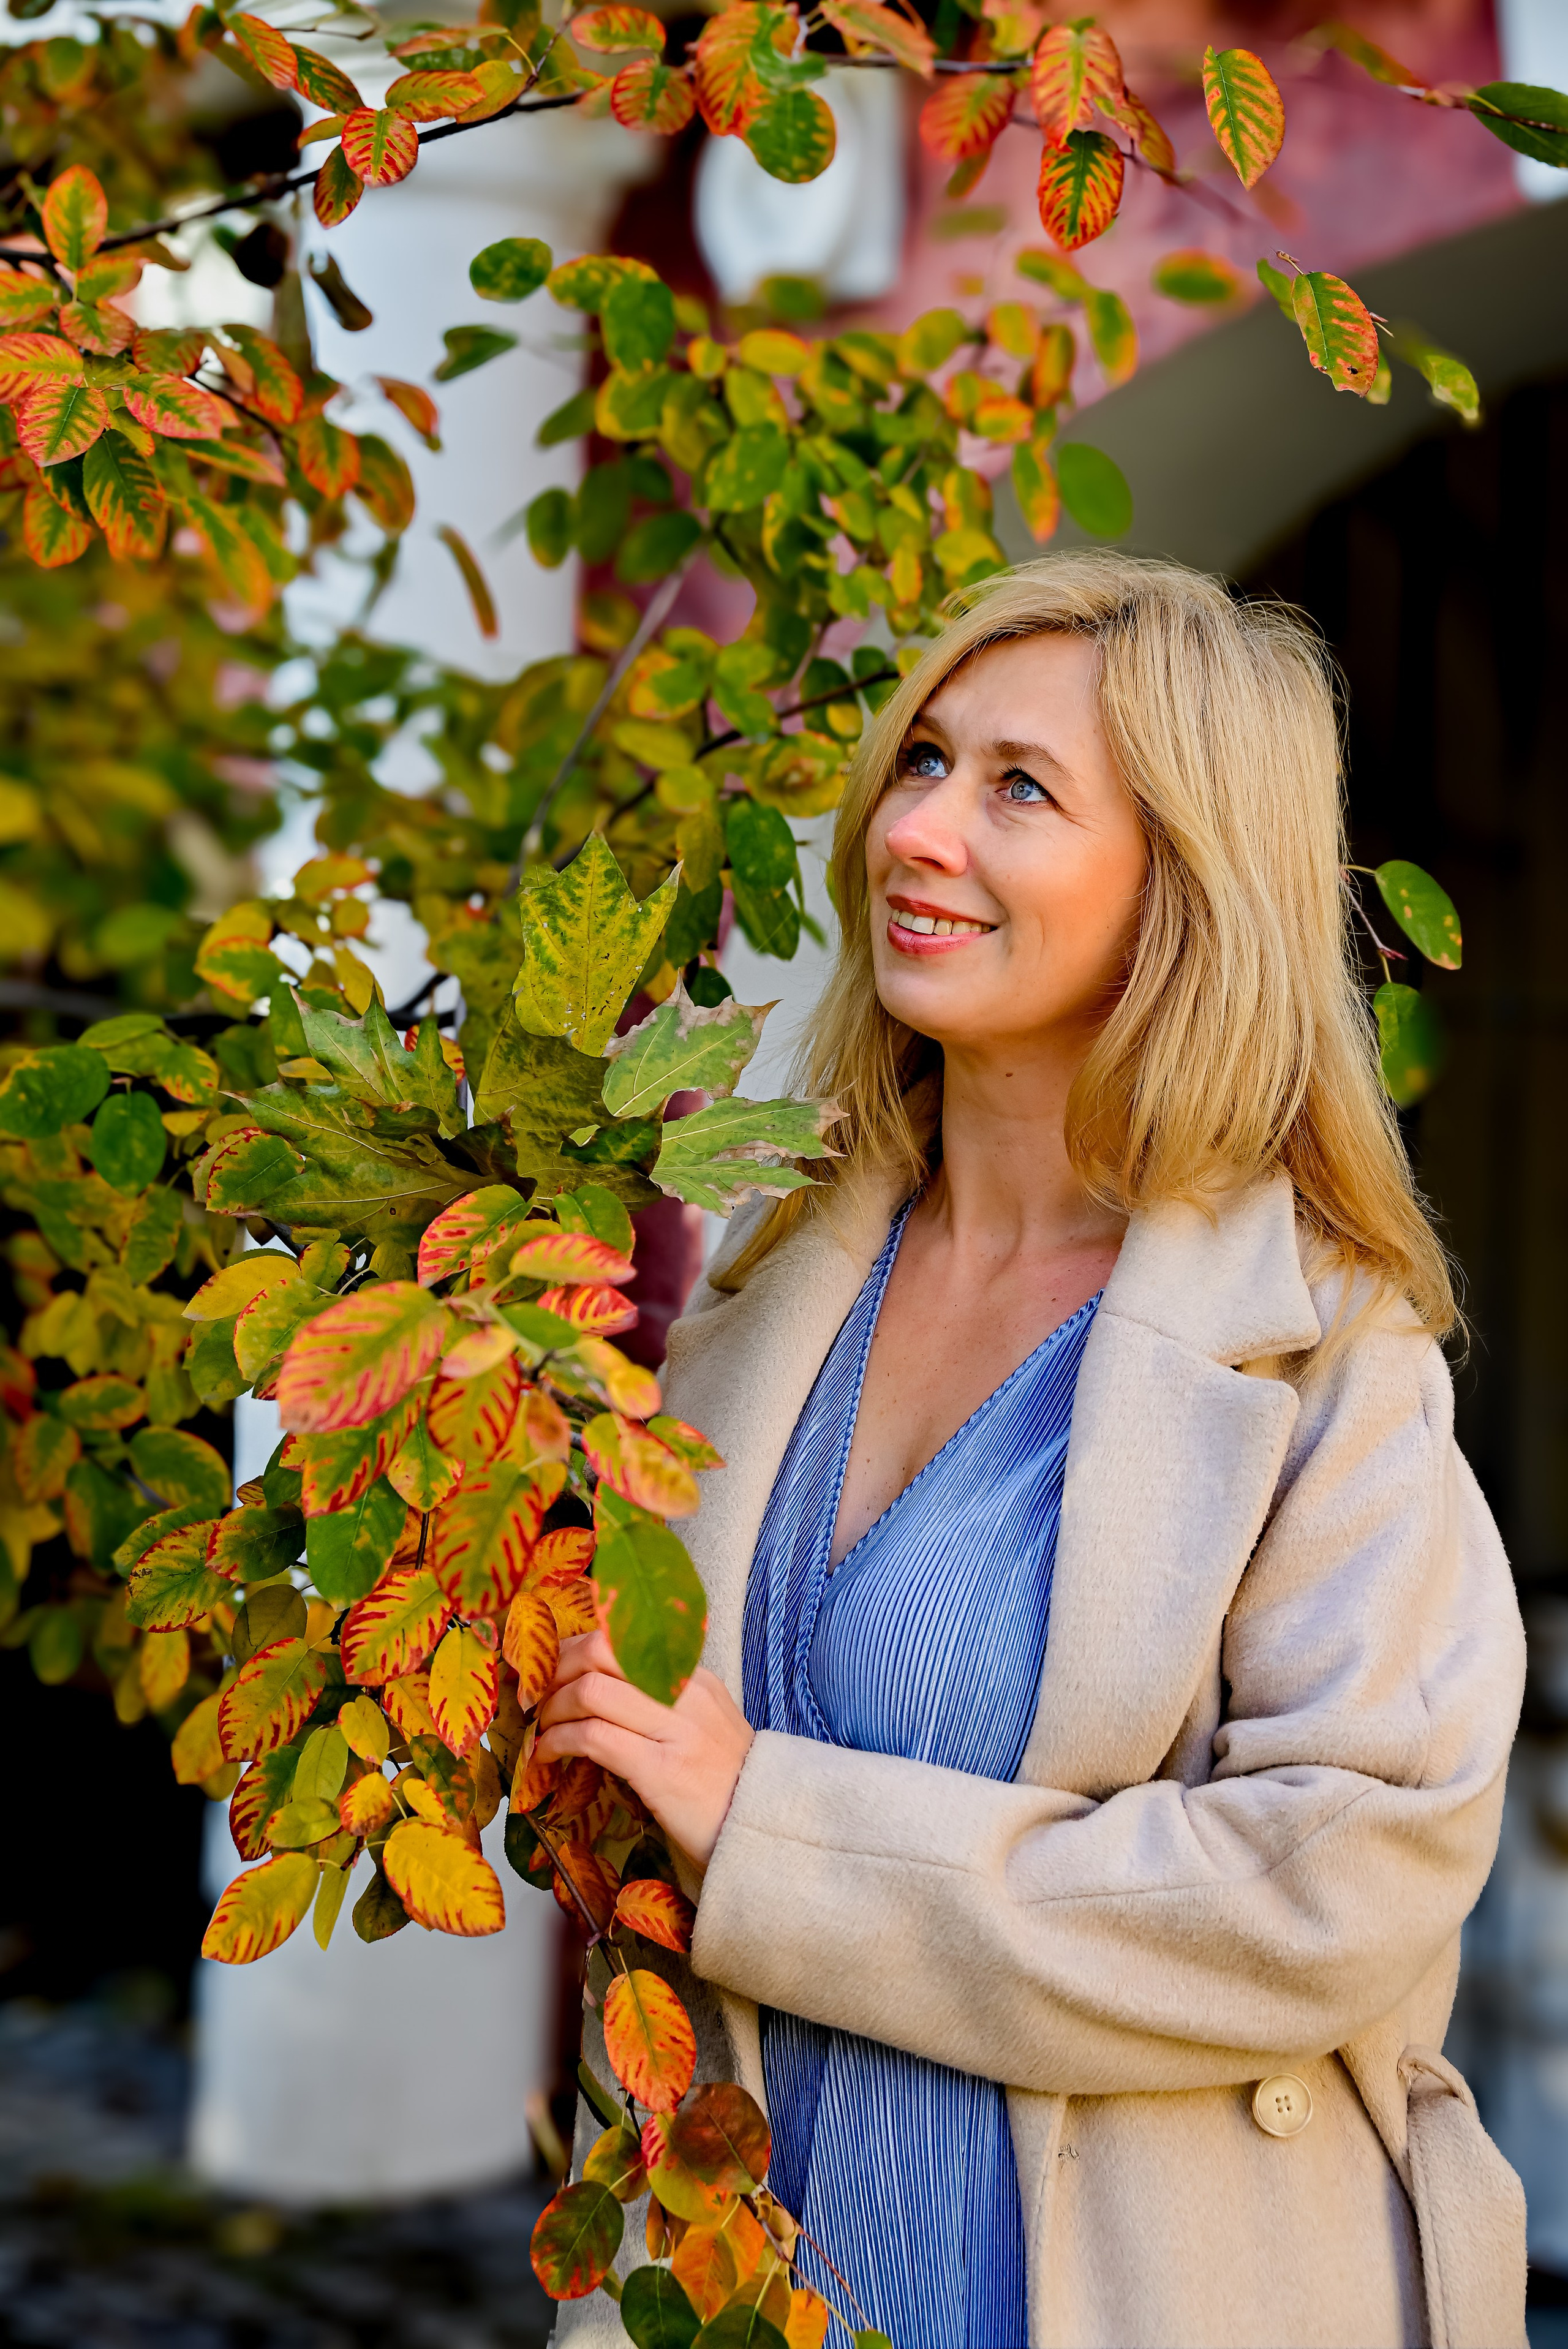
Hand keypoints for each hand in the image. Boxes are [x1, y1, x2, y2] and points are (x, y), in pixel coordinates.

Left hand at [534, 1628, 754, 1872]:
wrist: (764, 1829)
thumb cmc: (726, 1784)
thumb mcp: (702, 1726)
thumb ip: (660, 1703)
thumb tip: (594, 1691)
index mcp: (696, 1676)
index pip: (623, 1637)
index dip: (575, 1648)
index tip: (553, 1670)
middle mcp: (687, 1691)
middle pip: (602, 1649)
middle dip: (557, 1669)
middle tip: (538, 1697)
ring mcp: (676, 1730)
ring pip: (592, 1690)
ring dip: (552, 1710)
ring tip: (542, 1731)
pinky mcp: (662, 1770)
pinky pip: (593, 1738)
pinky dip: (557, 1743)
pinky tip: (548, 1757)